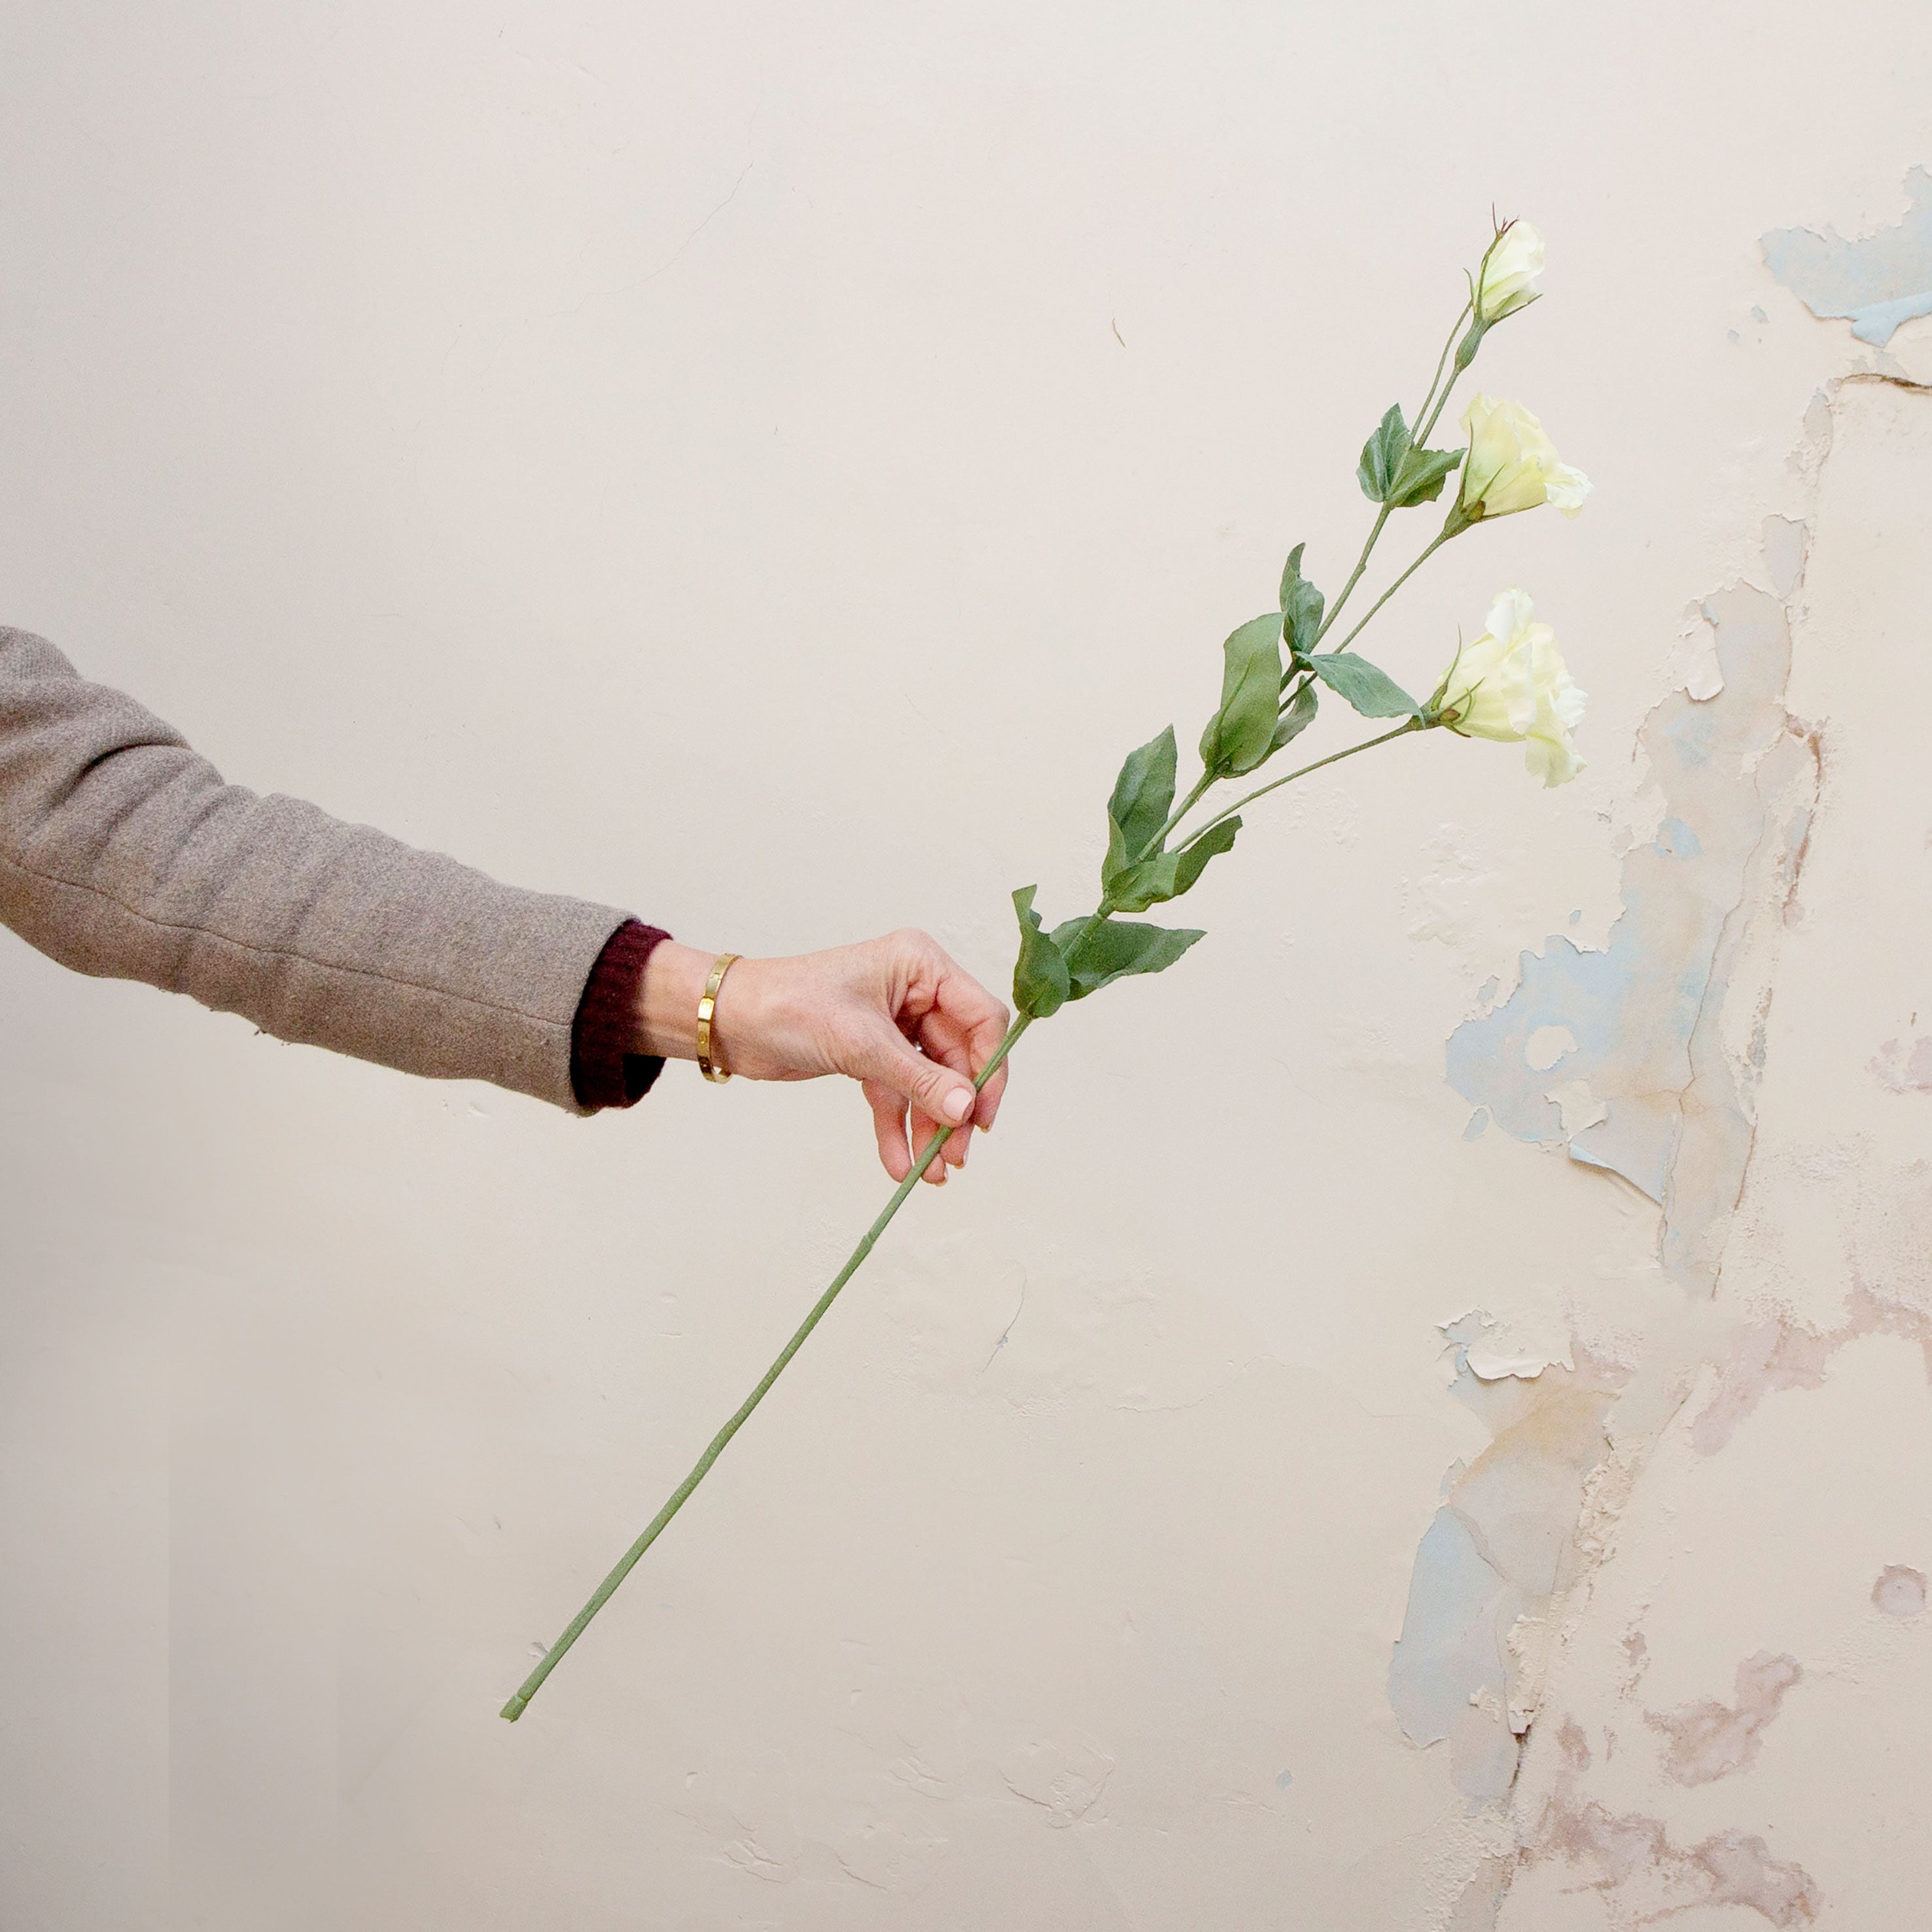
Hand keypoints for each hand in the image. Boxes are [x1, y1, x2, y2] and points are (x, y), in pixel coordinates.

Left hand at [633, 932, 1012, 1184]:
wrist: (729, 1021)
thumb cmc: (787, 1005)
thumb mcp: (860, 1043)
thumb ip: (918, 1078)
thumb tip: (965, 1109)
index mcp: (920, 965)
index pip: (980, 1017)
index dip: (988, 1068)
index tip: (981, 1116)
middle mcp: (914, 991)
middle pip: (958, 1058)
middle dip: (955, 1110)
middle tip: (956, 1156)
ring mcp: (894, 1024)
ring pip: (929, 1082)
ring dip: (930, 1127)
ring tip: (932, 1173)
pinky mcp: (870, 1053)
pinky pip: (897, 1094)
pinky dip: (898, 1127)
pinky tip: (899, 1163)